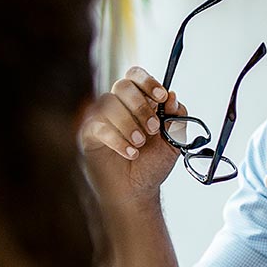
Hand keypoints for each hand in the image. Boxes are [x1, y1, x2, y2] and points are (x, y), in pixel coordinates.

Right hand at [79, 66, 190, 207]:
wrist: (137, 191)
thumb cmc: (151, 165)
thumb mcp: (173, 142)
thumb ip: (177, 119)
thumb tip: (173, 98)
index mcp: (139, 101)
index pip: (137, 76)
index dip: (148, 82)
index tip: (161, 96)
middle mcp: (119, 105)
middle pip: (122, 85)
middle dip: (140, 106)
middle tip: (152, 128)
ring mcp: (102, 118)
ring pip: (109, 102)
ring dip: (128, 123)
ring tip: (139, 144)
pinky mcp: (89, 134)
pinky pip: (99, 126)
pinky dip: (117, 139)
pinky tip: (130, 153)